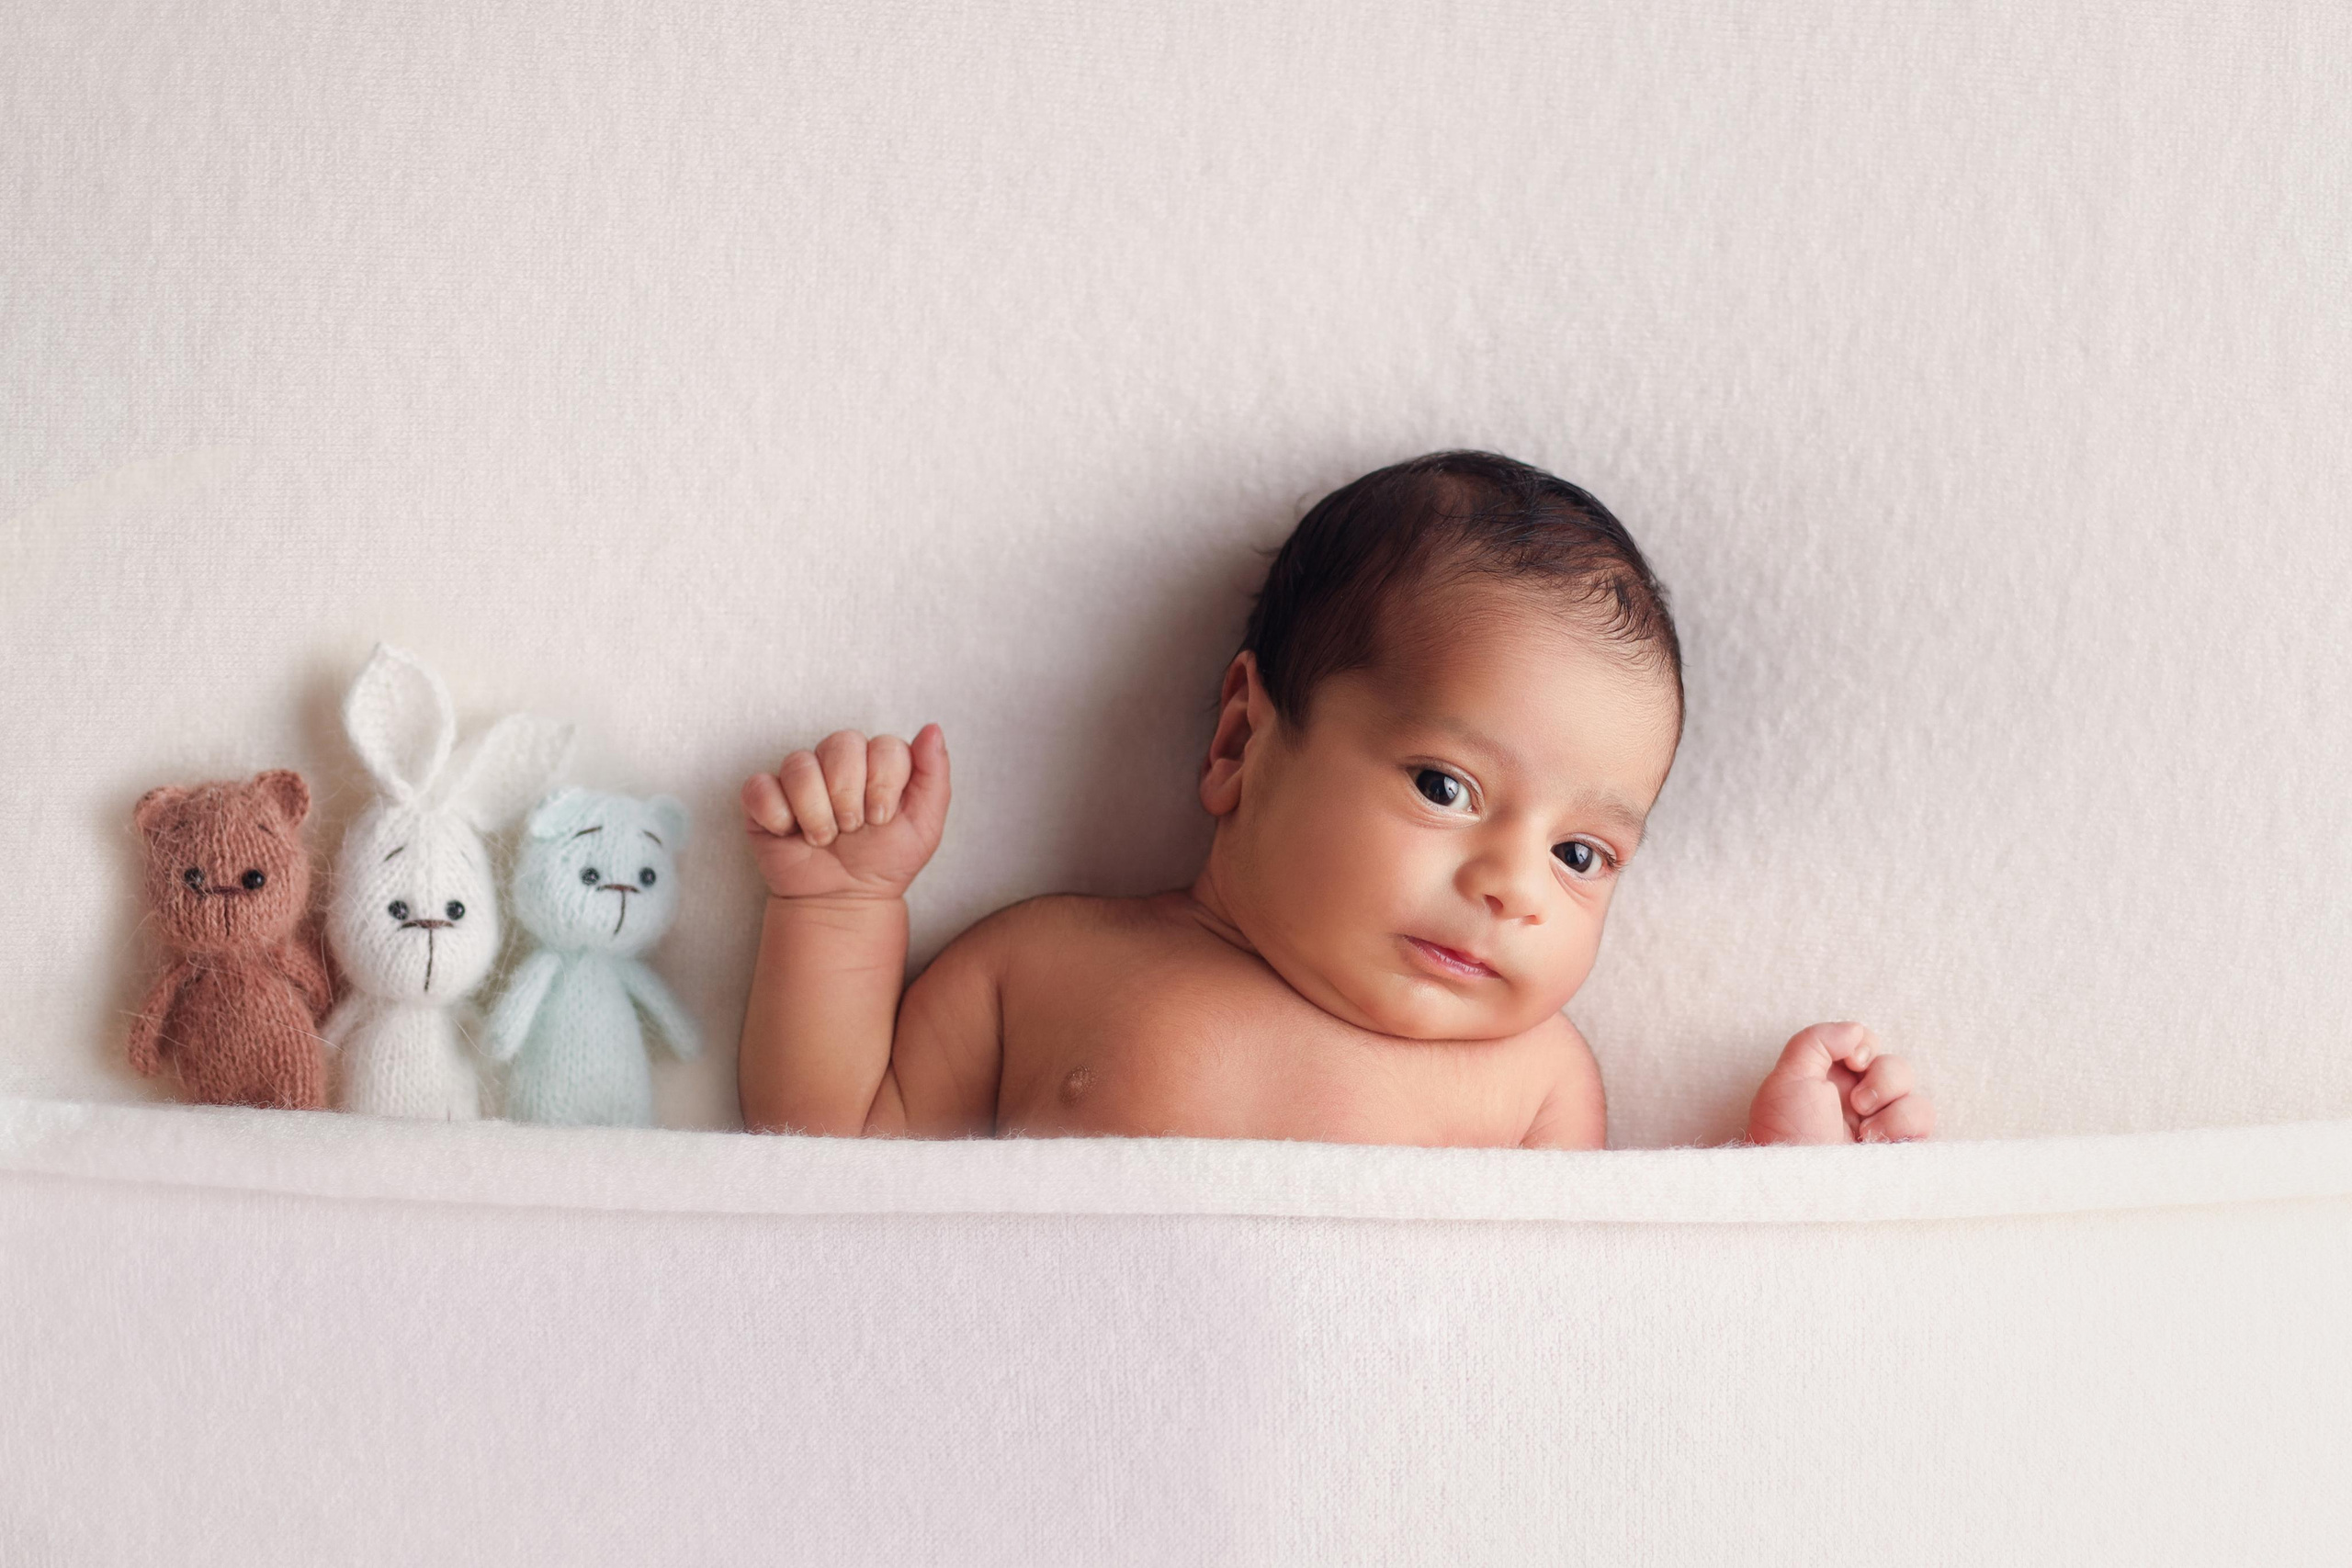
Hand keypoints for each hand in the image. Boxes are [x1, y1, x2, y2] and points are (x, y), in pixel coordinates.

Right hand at [740, 724, 950, 900]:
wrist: (845, 900)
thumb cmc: (885, 861)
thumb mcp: (924, 825)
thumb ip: (933, 775)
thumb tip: (932, 728)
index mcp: (877, 760)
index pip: (884, 745)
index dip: (884, 785)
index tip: (882, 819)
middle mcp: (838, 759)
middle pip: (841, 744)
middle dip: (849, 797)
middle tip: (853, 829)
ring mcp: (799, 776)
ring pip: (800, 765)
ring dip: (816, 813)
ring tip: (825, 838)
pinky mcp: (763, 796)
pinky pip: (761, 787)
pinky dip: (778, 817)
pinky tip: (790, 834)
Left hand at [1746, 1021, 1933, 1145]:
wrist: (1798, 1185)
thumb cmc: (1786, 1133)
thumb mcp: (1787, 1078)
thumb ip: (1817, 1041)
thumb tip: (1856, 1031)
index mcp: (1830, 1080)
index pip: (1866, 1045)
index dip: (1865, 1046)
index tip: (1852, 1061)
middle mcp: (1859, 1102)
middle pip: (1896, 1066)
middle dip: (1882, 1078)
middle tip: (1857, 1104)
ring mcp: (1881, 1127)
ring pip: (1915, 1095)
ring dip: (1893, 1106)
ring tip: (1864, 1132)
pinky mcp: (1900, 1149)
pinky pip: (1924, 1120)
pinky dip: (1903, 1125)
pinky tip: (1875, 1143)